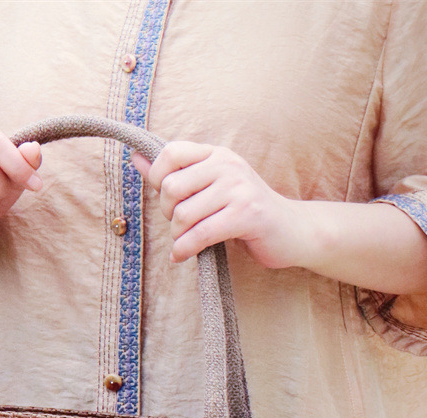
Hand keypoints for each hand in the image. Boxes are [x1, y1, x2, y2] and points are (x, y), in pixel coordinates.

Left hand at [131, 142, 302, 268]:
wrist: (291, 230)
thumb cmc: (243, 212)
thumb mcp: (208, 187)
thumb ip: (172, 174)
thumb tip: (135, 157)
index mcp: (216, 154)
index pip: (170, 153)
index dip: (158, 179)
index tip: (169, 200)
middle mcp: (228, 165)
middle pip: (171, 188)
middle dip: (168, 214)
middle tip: (182, 226)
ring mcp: (239, 188)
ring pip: (183, 215)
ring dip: (178, 237)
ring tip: (187, 242)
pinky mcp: (247, 215)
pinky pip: (201, 234)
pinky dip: (185, 250)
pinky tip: (183, 256)